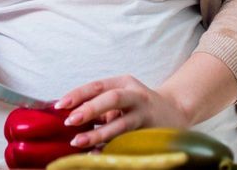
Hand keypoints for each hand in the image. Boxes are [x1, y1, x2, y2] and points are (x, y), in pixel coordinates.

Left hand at [54, 75, 192, 148]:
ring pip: (121, 124)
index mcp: (125, 83)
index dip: (79, 94)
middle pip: (113, 98)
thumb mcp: (122, 96)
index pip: (99, 85)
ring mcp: (145, 115)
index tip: (61, 105)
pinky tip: (97, 154)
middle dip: (90, 109)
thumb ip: (100, 103)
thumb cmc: (138, 104)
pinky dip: (111, 148)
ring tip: (78, 141)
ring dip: (98, 134)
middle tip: (71, 120)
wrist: (175, 111)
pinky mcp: (151, 133)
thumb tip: (70, 115)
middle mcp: (136, 96)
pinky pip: (129, 142)